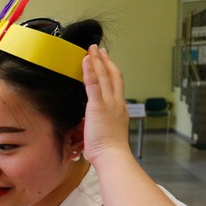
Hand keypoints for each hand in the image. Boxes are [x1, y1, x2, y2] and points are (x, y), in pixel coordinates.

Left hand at [81, 45, 131, 165]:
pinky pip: (93, 83)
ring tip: (91, 49)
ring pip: (104, 76)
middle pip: (113, 76)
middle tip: (100, 50)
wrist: (113, 156)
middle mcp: (117, 103)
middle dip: (106, 61)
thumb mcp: (108, 134)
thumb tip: (94, 126)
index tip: (107, 63)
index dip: (112, 72)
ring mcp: (109, 103)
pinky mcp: (98, 106)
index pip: (116, 86)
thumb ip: (102, 125)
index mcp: (120, 110)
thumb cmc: (109, 152)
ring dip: (97, 60)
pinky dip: (89, 70)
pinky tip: (85, 60)